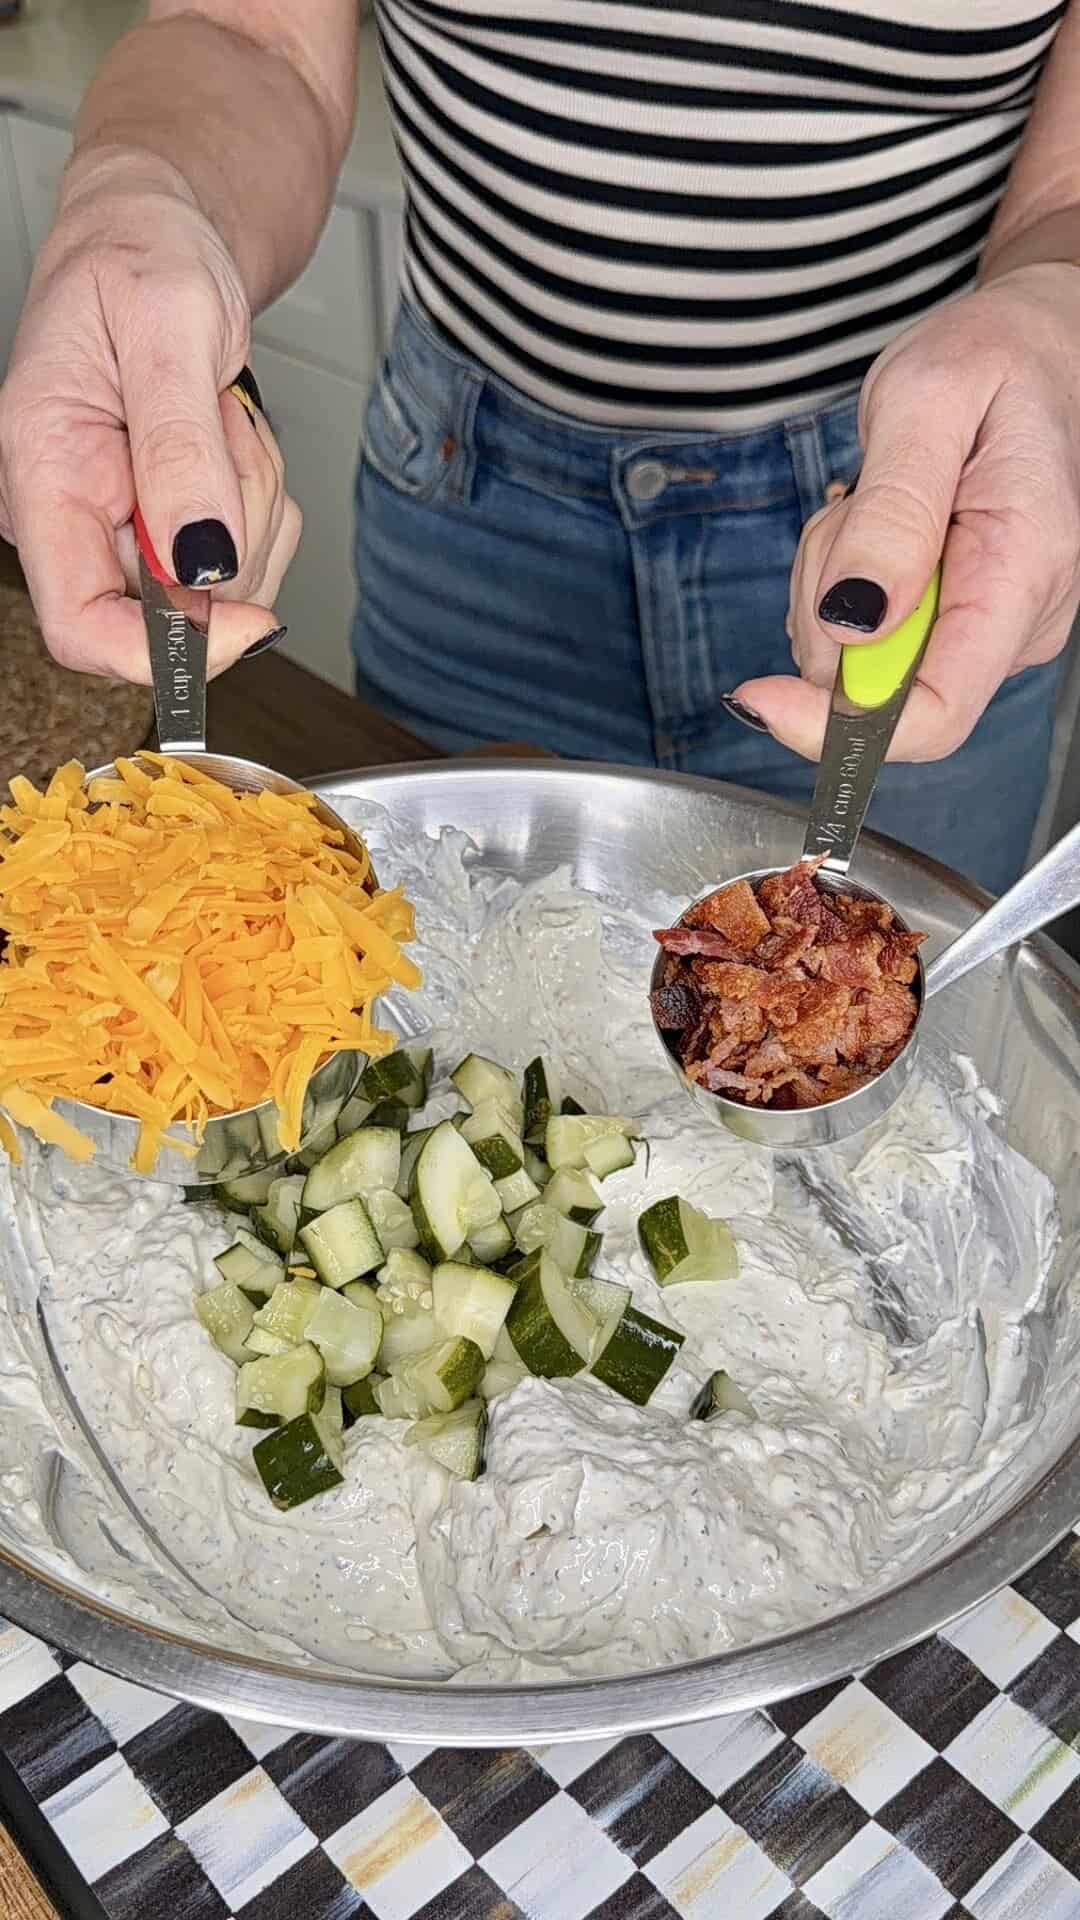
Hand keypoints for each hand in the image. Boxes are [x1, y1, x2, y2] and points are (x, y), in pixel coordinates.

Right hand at [0, 149, 300, 680]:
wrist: (159, 232)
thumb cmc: (140, 255)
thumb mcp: (168, 324)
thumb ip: (179, 445)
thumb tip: (199, 561)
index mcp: (41, 476)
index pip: (81, 628)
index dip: (167, 649)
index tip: (246, 618)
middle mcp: (74, 519)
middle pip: (176, 612)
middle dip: (233, 532)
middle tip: (225, 428)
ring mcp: (125, 530)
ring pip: (225, 587)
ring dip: (255, 504)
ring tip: (221, 415)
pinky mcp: (175, 528)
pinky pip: (249, 558)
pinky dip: (264, 501)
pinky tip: (229, 436)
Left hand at [734, 263, 1079, 760]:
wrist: (1031, 347)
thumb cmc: (993, 359)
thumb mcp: (927, 403)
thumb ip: (890, 513)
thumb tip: (852, 622)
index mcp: (1024, 571)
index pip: (936, 713)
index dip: (836, 725)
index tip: (760, 693)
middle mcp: (1018, 621)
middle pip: (877, 691)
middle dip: (825, 613)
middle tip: (848, 512)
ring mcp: (990, 630)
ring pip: (857, 666)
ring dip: (830, 590)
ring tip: (871, 504)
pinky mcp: (958, 625)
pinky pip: (864, 643)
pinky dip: (843, 588)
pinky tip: (876, 528)